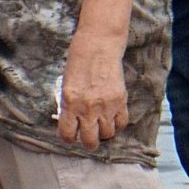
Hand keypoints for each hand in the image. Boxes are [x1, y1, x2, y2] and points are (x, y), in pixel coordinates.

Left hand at [58, 35, 128, 150]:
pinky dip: (117, 124)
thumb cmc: (79, 62)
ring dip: (104, 133)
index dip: (69, 138)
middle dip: (89, 142)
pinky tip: (112, 119)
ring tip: (102, 126)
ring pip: (107, 134)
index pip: (67, 134)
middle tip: (89, 138)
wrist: (98, 46)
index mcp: (70, 103)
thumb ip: (69, 105)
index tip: (71, 136)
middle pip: (90, 140)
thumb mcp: (66, 85)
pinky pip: (121, 123)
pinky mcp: (120, 100)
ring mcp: (106, 105)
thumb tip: (72, 122)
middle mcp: (87, 108)